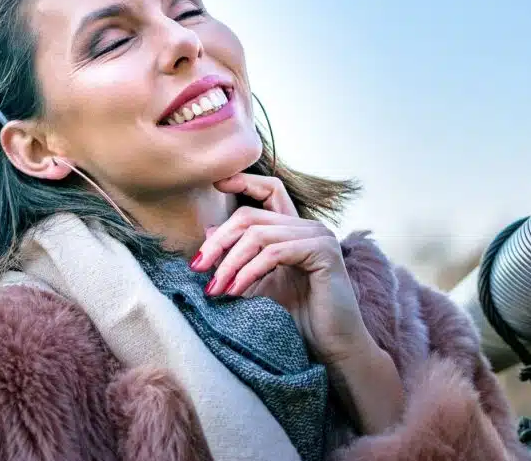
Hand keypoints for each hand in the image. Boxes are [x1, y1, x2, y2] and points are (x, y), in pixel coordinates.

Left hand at [190, 173, 372, 365]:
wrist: (333, 349)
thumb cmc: (298, 319)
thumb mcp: (258, 284)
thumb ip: (238, 258)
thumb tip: (208, 231)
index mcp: (295, 229)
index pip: (270, 189)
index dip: (243, 181)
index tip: (215, 184)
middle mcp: (309, 227)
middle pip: (251, 215)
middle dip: (219, 241)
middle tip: (198, 268)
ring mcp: (319, 236)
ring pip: (259, 235)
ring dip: (230, 263)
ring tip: (216, 289)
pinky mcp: (324, 252)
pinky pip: (275, 252)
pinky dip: (249, 271)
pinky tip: (236, 291)